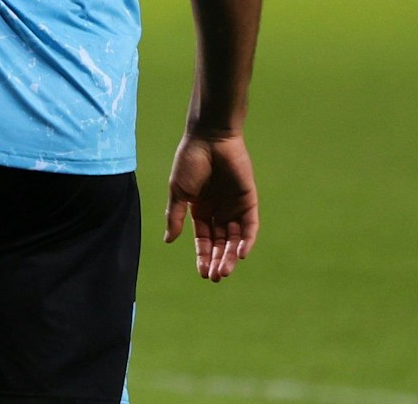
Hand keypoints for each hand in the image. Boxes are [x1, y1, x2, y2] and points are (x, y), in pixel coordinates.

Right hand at [164, 132, 258, 281]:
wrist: (209, 139)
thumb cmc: (189, 162)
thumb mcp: (178, 192)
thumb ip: (174, 216)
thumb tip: (168, 241)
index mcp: (199, 210)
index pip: (203, 240)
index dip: (203, 257)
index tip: (202, 274)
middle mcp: (218, 211)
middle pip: (220, 243)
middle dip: (218, 261)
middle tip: (216, 277)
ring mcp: (234, 207)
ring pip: (235, 238)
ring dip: (231, 255)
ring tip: (225, 270)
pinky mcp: (248, 200)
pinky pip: (250, 225)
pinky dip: (247, 240)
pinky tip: (241, 253)